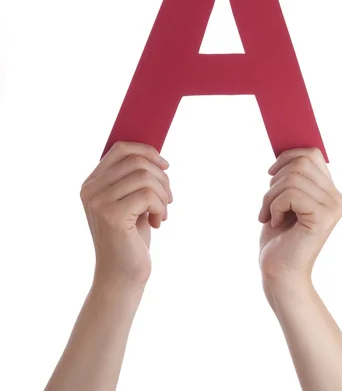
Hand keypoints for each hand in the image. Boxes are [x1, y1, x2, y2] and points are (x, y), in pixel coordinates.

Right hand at [80, 141, 172, 290]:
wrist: (122, 276)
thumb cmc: (130, 238)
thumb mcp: (131, 201)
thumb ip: (134, 178)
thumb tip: (155, 154)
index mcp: (92, 183)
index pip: (120, 149)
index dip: (146, 151)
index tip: (165, 165)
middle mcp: (90, 190)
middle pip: (136, 161)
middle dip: (161, 177)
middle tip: (168, 199)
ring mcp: (99, 202)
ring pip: (145, 177)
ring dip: (163, 194)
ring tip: (163, 212)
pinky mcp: (111, 215)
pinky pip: (149, 195)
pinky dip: (161, 208)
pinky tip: (159, 223)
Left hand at [258, 148, 341, 296]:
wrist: (279, 272)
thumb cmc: (279, 237)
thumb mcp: (284, 199)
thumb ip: (291, 176)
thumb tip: (285, 150)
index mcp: (330, 192)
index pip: (312, 154)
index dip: (288, 156)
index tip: (270, 172)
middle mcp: (337, 199)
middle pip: (301, 163)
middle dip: (275, 180)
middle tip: (267, 204)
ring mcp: (332, 208)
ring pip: (292, 178)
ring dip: (270, 196)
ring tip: (269, 215)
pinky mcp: (322, 218)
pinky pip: (290, 194)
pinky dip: (274, 206)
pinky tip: (275, 222)